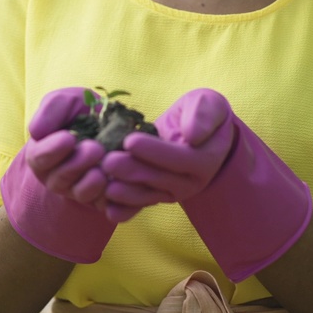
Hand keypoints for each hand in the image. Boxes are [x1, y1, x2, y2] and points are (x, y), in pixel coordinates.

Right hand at [24, 88, 107, 203]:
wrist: (111, 123)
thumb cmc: (82, 111)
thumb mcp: (66, 101)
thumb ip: (51, 110)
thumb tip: (37, 131)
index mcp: (42, 154)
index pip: (40, 157)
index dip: (53, 150)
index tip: (69, 138)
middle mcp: (56, 176)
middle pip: (60, 178)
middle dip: (78, 164)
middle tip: (96, 149)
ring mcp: (77, 190)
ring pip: (81, 193)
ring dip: (93, 182)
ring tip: (106, 166)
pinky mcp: (99, 199)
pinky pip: (103, 203)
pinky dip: (112, 194)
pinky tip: (121, 180)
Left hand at [100, 88, 236, 220]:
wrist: (196, 133)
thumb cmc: (201, 113)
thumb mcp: (209, 103)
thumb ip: (204, 114)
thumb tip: (194, 135)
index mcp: (205, 159)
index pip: (179, 158)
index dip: (155, 151)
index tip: (130, 141)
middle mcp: (190, 182)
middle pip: (159, 179)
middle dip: (132, 171)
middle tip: (108, 162)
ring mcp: (172, 192)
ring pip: (147, 195)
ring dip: (124, 193)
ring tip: (103, 184)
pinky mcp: (156, 197)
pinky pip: (140, 206)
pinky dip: (123, 209)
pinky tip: (106, 207)